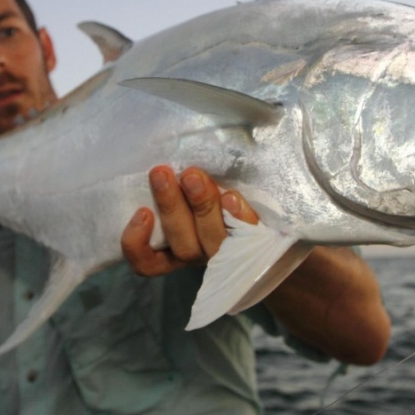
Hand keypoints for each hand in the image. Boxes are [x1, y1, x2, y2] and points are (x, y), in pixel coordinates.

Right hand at [121, 165, 257, 276]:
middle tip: (162, 173)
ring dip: (201, 206)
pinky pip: (249, 237)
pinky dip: (239, 218)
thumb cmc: (218, 195)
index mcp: (178, 248)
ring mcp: (231, 252)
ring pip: (212, 240)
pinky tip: (231, 197)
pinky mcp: (260, 244)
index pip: (148, 262)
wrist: (278, 228)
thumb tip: (154, 152)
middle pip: (181, 243)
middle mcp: (202, 254)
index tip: (141, 212)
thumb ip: (174, 183)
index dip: (137, 244)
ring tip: (194, 176)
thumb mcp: (189, 193)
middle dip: (170, 206)